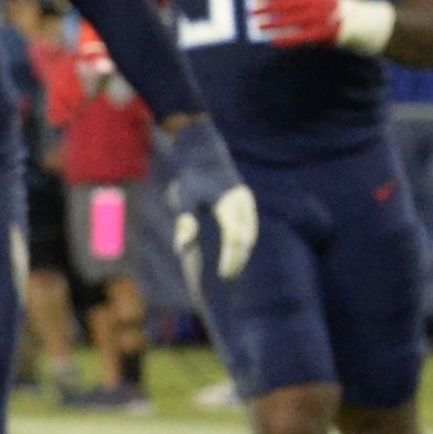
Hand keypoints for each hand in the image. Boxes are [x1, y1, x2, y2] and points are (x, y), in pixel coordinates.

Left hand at [158, 117, 261, 280]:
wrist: (204, 156)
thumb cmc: (191, 179)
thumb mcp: (184, 199)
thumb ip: (185, 223)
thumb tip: (181, 248)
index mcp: (227, 204)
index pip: (233, 238)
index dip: (230, 258)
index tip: (222, 273)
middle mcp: (241, 204)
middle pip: (245, 239)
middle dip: (237, 260)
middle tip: (226, 277)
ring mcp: (247, 203)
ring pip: (251, 234)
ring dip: (243, 253)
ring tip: (232, 269)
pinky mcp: (247, 203)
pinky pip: (250, 227)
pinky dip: (245, 242)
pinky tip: (236, 253)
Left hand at [250, 0, 392, 53]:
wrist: (356, 19)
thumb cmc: (328, 1)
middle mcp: (316, 1)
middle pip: (286, 4)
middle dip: (266, 8)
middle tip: (250, 11)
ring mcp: (319, 17)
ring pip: (291, 20)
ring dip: (272, 24)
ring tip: (257, 26)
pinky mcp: (322, 33)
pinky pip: (300, 37)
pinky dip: (286, 39)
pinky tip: (272, 41)